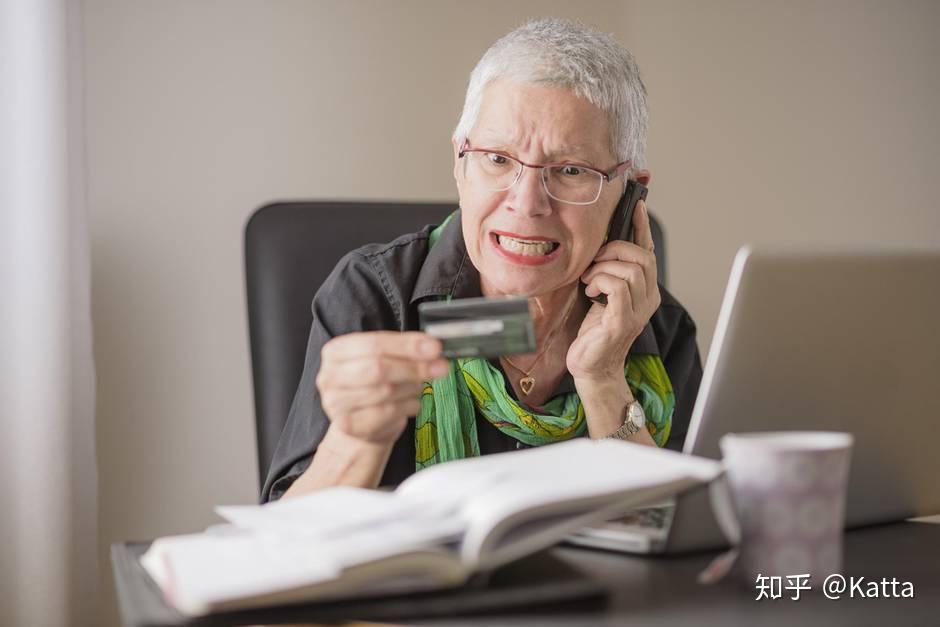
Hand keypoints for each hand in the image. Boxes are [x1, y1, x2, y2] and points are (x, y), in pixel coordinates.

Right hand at [316, 332, 447, 444]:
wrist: (360, 424)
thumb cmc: (374, 386)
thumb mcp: (387, 359)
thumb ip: (407, 350)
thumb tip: (433, 348)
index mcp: (336, 351)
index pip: (374, 343)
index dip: (407, 346)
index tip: (434, 348)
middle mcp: (329, 375)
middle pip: (378, 368)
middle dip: (414, 367)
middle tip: (439, 367)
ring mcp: (335, 402)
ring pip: (385, 392)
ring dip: (411, 388)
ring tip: (417, 387)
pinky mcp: (347, 425)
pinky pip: (387, 413)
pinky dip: (407, 407)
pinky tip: (409, 404)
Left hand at [566, 199, 660, 382]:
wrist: (591, 368)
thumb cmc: (594, 332)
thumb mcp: (602, 294)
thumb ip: (607, 271)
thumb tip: (601, 245)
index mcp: (645, 290)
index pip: (648, 251)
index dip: (642, 227)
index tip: (636, 204)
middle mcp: (648, 298)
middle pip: (642, 256)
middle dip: (615, 249)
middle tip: (594, 261)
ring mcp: (639, 311)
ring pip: (631, 268)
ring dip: (603, 267)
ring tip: (590, 280)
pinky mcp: (624, 321)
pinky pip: (618, 286)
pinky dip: (600, 281)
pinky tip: (591, 292)